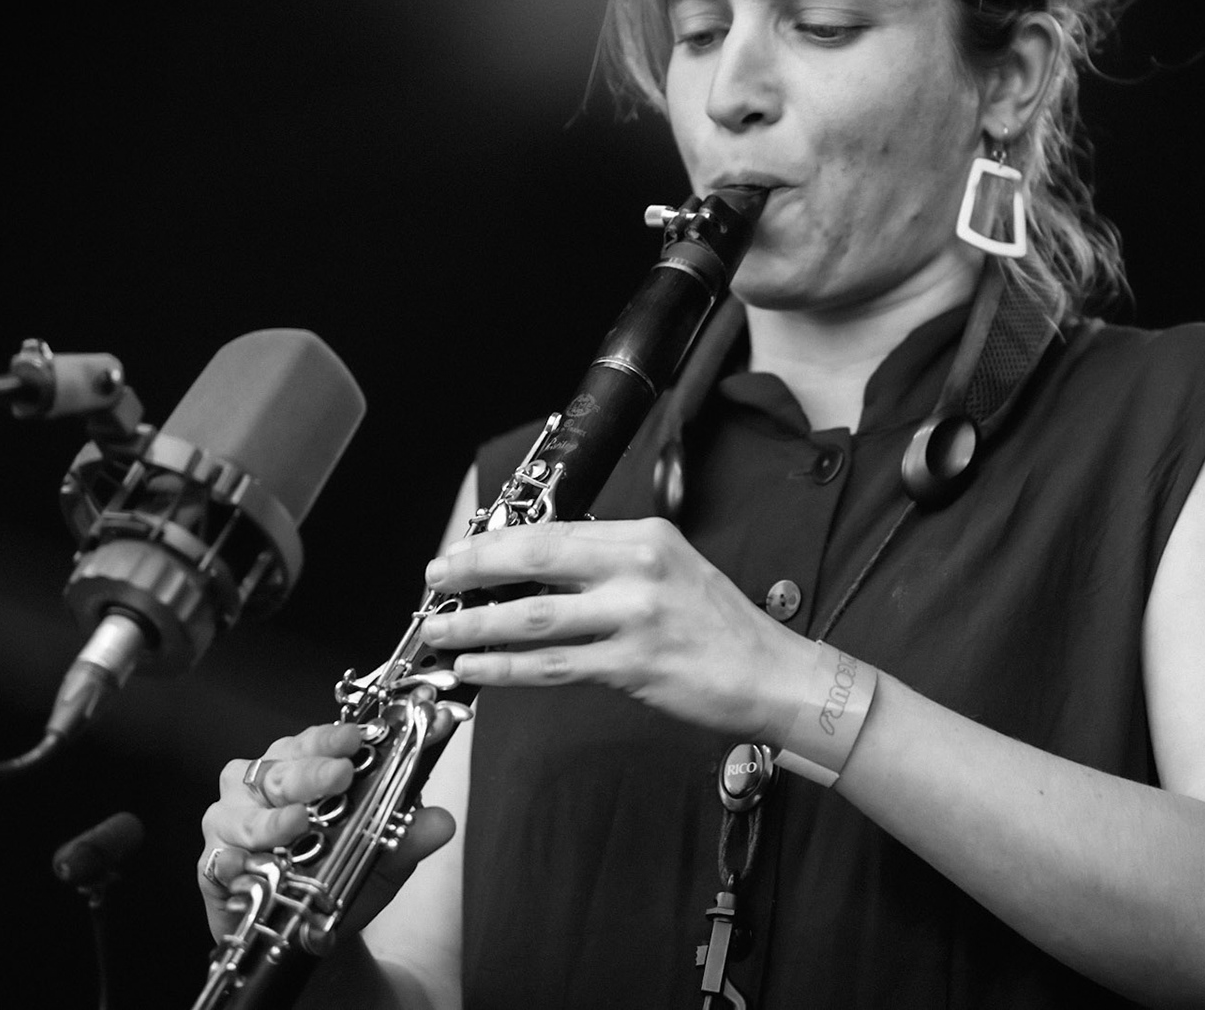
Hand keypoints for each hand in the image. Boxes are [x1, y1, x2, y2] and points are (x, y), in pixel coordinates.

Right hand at [197, 722, 454, 941]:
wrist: (302, 930)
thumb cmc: (336, 875)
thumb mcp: (383, 854)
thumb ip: (409, 833)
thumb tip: (442, 821)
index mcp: (297, 766)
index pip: (312, 741)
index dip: (334, 737)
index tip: (359, 738)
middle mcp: (258, 787)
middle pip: (278, 771)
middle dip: (310, 772)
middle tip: (339, 775)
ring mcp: (231, 823)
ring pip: (246, 815)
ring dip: (274, 820)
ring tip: (298, 822)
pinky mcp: (212, 865)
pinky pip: (218, 861)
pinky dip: (232, 863)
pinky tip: (244, 865)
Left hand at [421, 518, 807, 739]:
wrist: (770, 674)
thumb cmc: (718, 625)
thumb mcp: (671, 569)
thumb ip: (611, 563)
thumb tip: (536, 569)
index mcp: (645, 537)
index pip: (554, 531)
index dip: (496, 542)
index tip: (458, 554)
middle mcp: (639, 570)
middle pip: (536, 560)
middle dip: (474, 570)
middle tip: (434, 582)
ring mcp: (636, 619)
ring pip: (535, 617)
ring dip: (477, 624)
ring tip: (439, 632)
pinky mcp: (634, 666)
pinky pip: (554, 666)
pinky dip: (506, 667)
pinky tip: (475, 667)